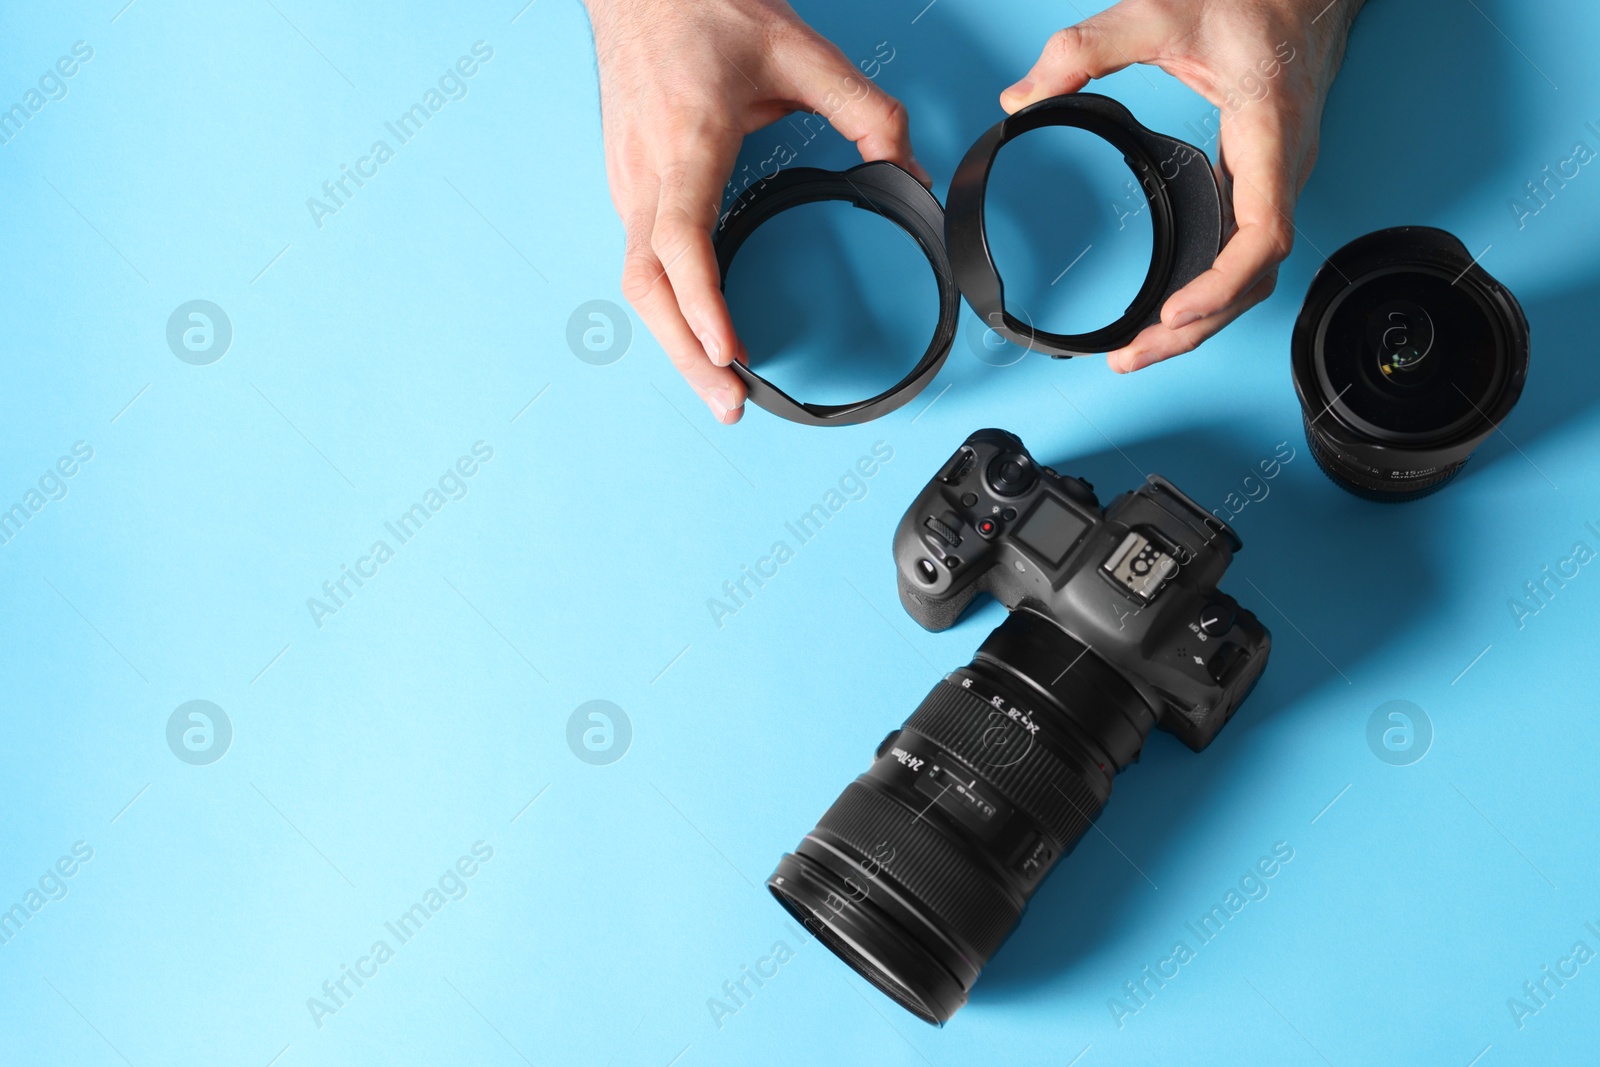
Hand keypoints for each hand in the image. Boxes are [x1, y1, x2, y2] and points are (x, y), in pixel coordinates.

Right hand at [584, 0, 926, 421]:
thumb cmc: (707, 10)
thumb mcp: (802, 53)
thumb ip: (867, 112)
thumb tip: (910, 171)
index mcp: (688, 139)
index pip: (682, 239)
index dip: (703, 303)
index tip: (730, 350)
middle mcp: (646, 171)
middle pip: (648, 286)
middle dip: (685, 355)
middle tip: (730, 404)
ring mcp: (626, 182)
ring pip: (637, 282)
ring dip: (674, 343)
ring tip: (719, 386)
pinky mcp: (625, 188)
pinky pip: (640, 264)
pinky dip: (667, 311)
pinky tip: (698, 338)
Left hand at [1001, 0, 1365, 371]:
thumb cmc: (1247, 3)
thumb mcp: (1160, 12)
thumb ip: (1087, 48)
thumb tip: (1021, 96)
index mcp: (1268, 136)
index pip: (1265, 234)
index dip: (1221, 285)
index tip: (1175, 312)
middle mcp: (1283, 171)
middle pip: (1254, 277)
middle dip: (1198, 328)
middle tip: (1132, 357)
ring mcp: (1277, 184)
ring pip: (1252, 276)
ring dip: (1203, 322)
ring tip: (1140, 351)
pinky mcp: (1261, 187)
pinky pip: (1243, 255)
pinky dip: (1210, 293)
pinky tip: (1170, 313)